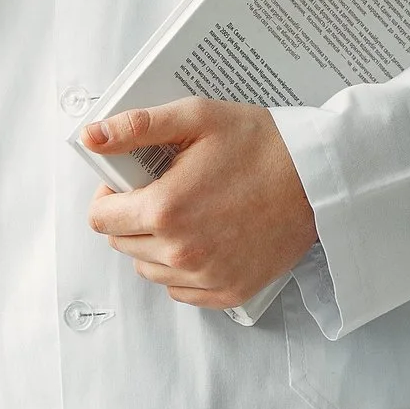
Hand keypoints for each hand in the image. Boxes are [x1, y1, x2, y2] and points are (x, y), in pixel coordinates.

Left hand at [81, 97, 318, 308]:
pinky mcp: (229, 292)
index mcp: (165, 209)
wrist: (318, 177)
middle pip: (122, 244)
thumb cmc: (262, 143)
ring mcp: (206, 277)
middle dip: (132, 217)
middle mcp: (181, 252)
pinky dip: (181, 270)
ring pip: (149, 269)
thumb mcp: (197, 117)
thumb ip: (138, 127)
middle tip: (163, 190)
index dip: (109, 196)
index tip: (129, 182)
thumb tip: (91, 136)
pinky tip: (202, 238)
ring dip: (154, 244)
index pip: (100, 219)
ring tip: (185, 213)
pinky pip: (180, 291)